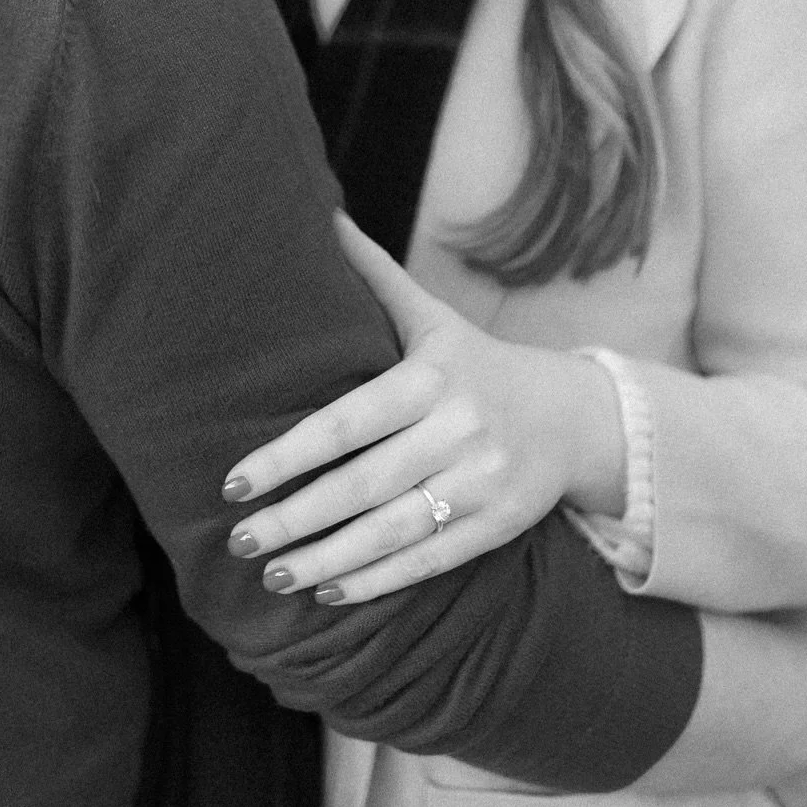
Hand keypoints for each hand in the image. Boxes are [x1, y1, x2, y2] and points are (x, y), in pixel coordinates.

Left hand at [221, 212, 624, 602]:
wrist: (572, 414)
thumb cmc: (476, 363)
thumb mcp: (431, 315)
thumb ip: (375, 275)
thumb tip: (322, 215)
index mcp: (431, 376)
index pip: (346, 423)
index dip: (288, 455)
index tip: (234, 482)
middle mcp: (458, 429)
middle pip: (363, 484)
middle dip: (296, 517)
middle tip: (237, 540)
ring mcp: (483, 481)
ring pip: (393, 531)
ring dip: (326, 559)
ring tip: (270, 575)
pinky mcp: (500, 526)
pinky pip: (430, 560)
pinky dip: (377, 581)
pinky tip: (328, 592)